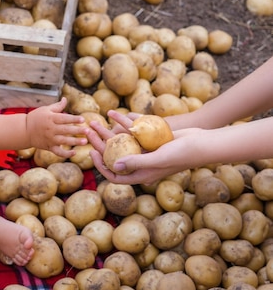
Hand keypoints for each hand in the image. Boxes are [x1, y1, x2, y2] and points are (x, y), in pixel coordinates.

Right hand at [27, 98, 87, 157]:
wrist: (24, 130)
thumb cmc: (36, 118)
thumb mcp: (45, 110)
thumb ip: (57, 106)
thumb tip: (65, 99)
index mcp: (50, 118)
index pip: (64, 118)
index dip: (73, 119)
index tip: (83, 119)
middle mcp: (50, 129)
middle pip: (66, 130)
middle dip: (77, 131)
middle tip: (87, 131)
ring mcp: (50, 139)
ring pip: (64, 141)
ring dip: (75, 142)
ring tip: (85, 142)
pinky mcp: (48, 147)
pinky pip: (58, 152)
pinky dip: (66, 154)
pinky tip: (74, 152)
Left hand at [86, 119, 200, 184]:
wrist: (202, 142)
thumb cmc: (182, 155)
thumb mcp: (157, 159)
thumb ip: (136, 162)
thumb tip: (113, 165)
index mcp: (142, 174)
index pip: (115, 175)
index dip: (101, 166)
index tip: (92, 153)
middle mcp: (141, 164)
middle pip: (115, 155)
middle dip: (100, 144)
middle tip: (88, 131)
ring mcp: (146, 151)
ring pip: (121, 141)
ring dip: (108, 130)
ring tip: (97, 120)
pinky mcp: (151, 139)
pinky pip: (133, 131)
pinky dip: (125, 123)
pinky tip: (115, 114)